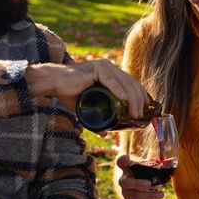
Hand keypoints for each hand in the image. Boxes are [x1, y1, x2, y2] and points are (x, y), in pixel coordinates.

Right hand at [25, 59, 148, 118]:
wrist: (53, 83)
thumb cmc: (68, 93)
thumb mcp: (87, 107)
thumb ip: (97, 118)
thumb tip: (106, 132)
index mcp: (111, 73)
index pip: (131, 83)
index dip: (141, 95)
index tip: (146, 109)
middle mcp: (109, 67)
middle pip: (131, 83)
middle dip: (139, 100)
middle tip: (140, 116)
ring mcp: (103, 66)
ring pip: (124, 83)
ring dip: (132, 99)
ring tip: (134, 113)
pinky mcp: (95, 68)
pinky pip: (110, 80)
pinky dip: (118, 90)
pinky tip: (124, 100)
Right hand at [115, 152, 162, 198]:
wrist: (135, 186)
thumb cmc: (142, 173)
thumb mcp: (146, 167)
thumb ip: (155, 164)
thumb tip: (173, 160)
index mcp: (126, 168)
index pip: (120, 162)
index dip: (122, 160)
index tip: (126, 158)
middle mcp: (123, 179)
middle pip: (127, 182)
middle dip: (138, 183)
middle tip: (149, 184)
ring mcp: (125, 191)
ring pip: (134, 195)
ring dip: (149, 196)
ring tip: (162, 194)